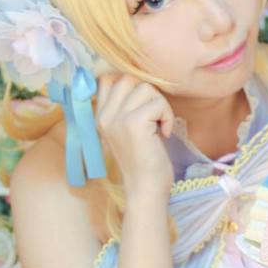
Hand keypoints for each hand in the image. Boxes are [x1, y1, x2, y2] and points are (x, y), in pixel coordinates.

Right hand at [96, 73, 174, 196]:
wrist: (145, 189)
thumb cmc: (142, 161)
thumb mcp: (126, 131)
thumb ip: (125, 108)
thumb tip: (139, 82)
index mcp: (99, 116)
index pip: (107, 78)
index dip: (130, 84)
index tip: (143, 104)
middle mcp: (104, 116)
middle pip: (128, 78)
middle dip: (149, 93)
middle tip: (155, 116)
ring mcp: (117, 119)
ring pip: (145, 87)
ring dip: (160, 105)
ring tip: (159, 126)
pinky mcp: (134, 123)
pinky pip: (158, 103)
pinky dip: (167, 116)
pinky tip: (164, 134)